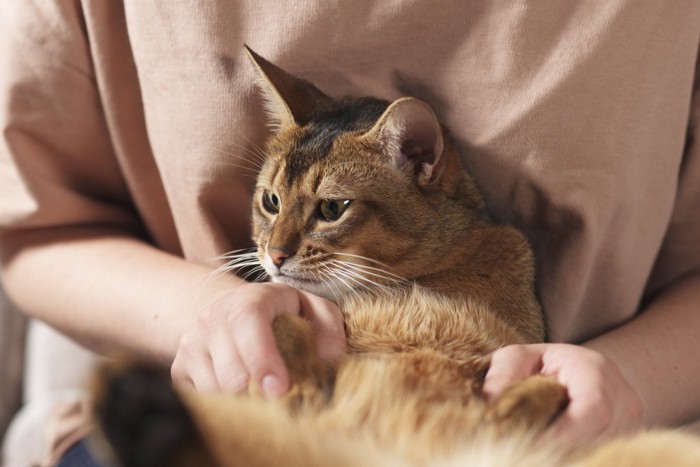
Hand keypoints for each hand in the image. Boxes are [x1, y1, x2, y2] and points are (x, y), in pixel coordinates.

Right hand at [170, 282, 345, 397]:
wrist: (234, 312)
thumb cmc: (282, 315)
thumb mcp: (311, 308)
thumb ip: (328, 325)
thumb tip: (330, 356)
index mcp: (249, 300)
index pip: (247, 323)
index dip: (262, 358)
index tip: (280, 389)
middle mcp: (213, 318)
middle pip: (232, 371)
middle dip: (259, 394)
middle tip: (279, 398)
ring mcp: (192, 342)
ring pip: (214, 391)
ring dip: (242, 402)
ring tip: (260, 392)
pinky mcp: (180, 366)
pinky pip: (199, 399)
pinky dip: (222, 405)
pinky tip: (238, 394)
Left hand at [482, 343, 643, 443]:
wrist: (572, 367)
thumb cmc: (540, 362)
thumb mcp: (516, 358)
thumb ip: (501, 375)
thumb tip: (490, 403)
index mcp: (595, 369)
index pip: (593, 409)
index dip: (566, 434)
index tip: (534, 446)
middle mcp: (622, 396)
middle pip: (604, 436)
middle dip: (568, 450)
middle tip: (531, 455)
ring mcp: (631, 420)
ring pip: (609, 450)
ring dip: (575, 456)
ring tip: (541, 455)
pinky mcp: (629, 438)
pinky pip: (609, 455)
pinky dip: (583, 458)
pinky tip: (558, 457)